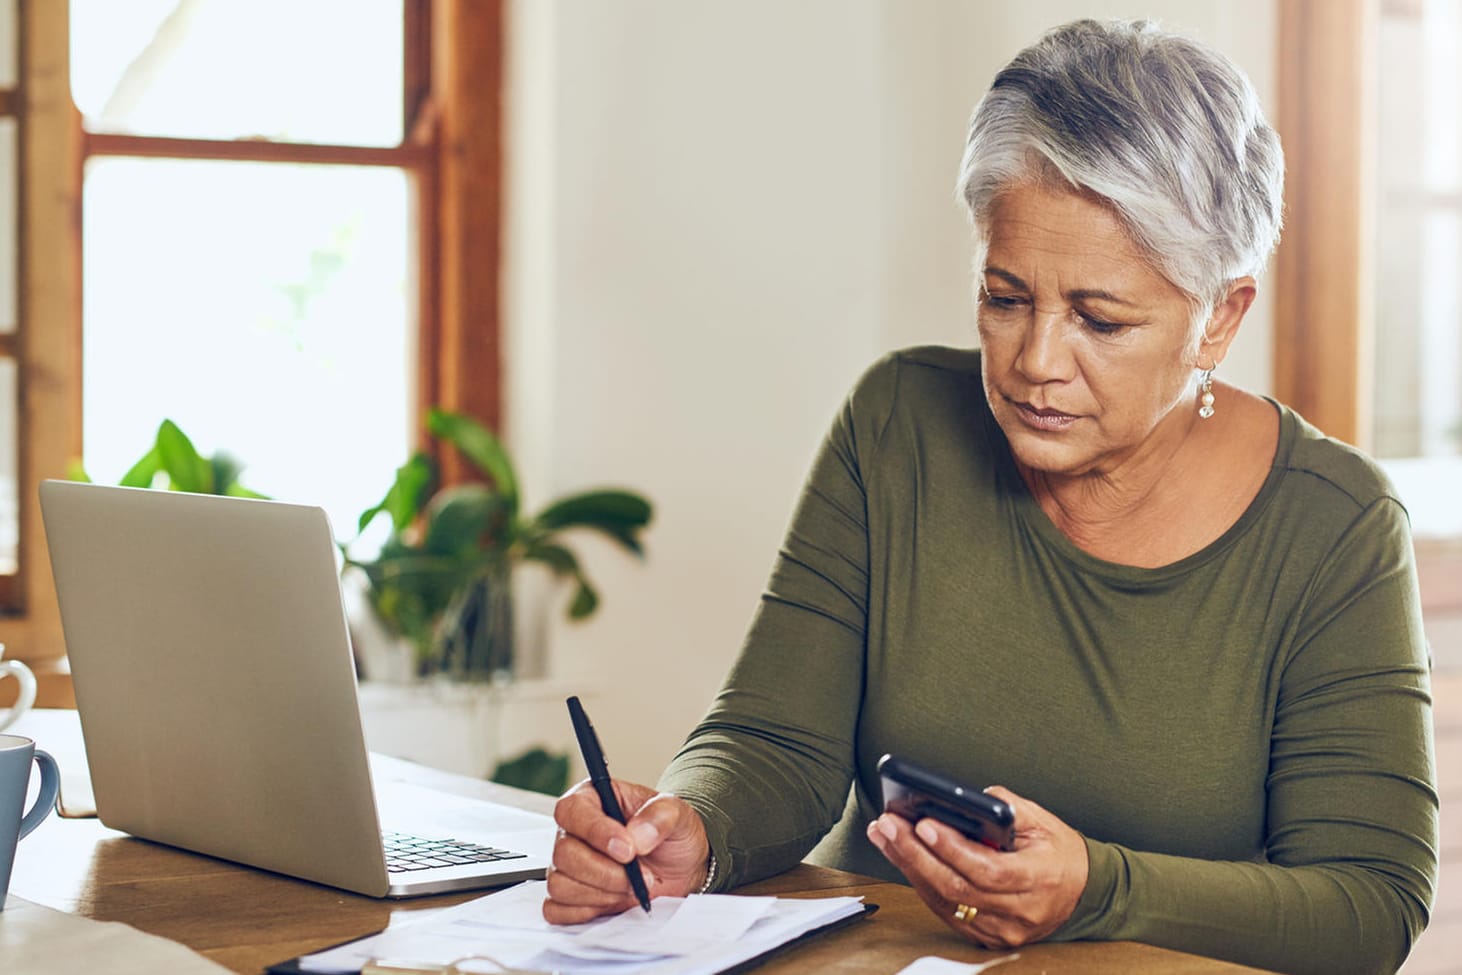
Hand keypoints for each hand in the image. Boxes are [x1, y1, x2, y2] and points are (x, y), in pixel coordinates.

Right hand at [542, 777, 710, 924]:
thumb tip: (636, 836)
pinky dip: (588, 911)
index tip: (627, 850)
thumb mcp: (677, 813)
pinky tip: (615, 900)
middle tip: (642, 875)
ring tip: (632, 887)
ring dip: (602, 893)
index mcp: (591, 800)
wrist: (680, 867)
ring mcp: (567, 867)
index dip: (596, 832)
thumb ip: (660, 816)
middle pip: (564, 853)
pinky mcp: (568, 898)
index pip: (572, 810)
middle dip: (606, 872)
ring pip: (560, 884)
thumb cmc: (671, 834)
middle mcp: (573, 832)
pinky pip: (558, 910)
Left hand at [866, 785, 1087, 948]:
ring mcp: (1003, 930)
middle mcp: (1020, 912)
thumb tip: (965, 798)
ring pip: (946, 901)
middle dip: (915, 853)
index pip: (987, 869)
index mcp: (1038, 879)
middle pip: (957, 887)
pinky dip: (922, 884)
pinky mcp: (989, 936)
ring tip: (885, 836)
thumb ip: (1006, 806)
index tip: (923, 823)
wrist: (1083, 892)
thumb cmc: (1060, 852)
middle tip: (888, 825)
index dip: (951, 848)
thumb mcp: (1042, 820)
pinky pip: (948, 912)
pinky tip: (903, 859)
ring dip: (909, 867)